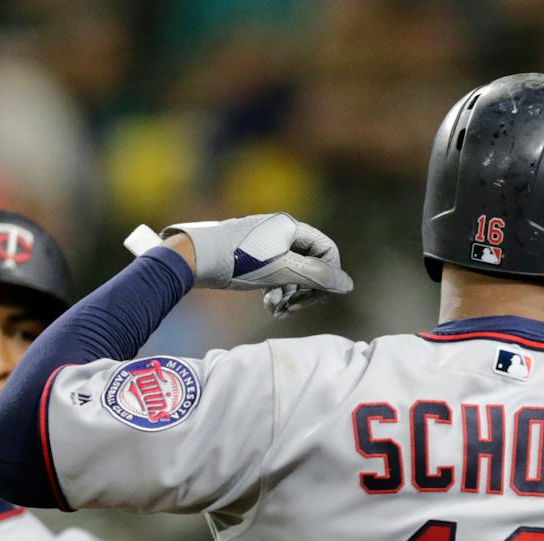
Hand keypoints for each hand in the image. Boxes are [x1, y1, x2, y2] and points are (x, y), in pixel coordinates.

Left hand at [161, 213, 353, 315]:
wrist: (195, 258)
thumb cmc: (239, 262)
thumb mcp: (282, 271)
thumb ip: (317, 278)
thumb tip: (348, 285)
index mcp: (292, 228)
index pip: (327, 251)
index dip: (327, 277)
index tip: (313, 298)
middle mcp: (282, 232)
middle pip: (311, 263)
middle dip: (306, 289)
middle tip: (293, 307)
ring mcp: (267, 244)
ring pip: (293, 273)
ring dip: (290, 294)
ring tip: (277, 309)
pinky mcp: (253, 257)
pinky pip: (277, 275)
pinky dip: (277, 291)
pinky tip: (268, 305)